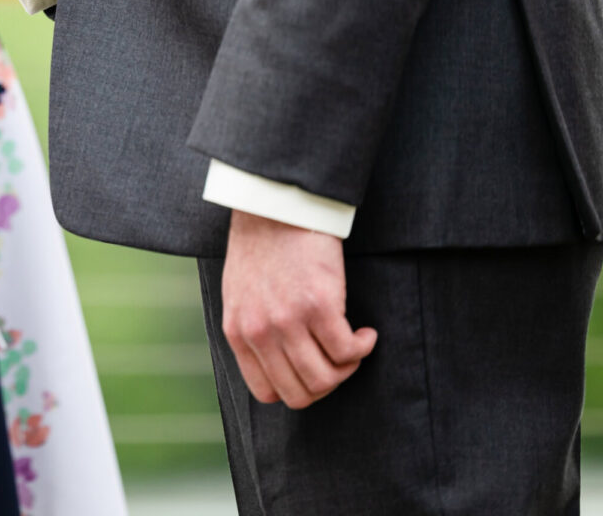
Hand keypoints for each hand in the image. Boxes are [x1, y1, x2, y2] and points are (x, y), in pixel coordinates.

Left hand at [221, 211, 378, 408]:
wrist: (275, 209)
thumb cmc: (261, 250)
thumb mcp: (240, 296)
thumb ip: (253, 331)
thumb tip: (278, 367)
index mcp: (238, 332)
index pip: (267, 392)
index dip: (296, 389)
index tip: (312, 370)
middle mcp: (260, 332)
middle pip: (300, 393)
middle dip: (327, 383)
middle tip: (338, 361)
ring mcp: (288, 321)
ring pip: (327, 377)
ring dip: (348, 367)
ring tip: (352, 344)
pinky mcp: (319, 305)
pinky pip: (348, 350)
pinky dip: (363, 346)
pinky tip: (365, 332)